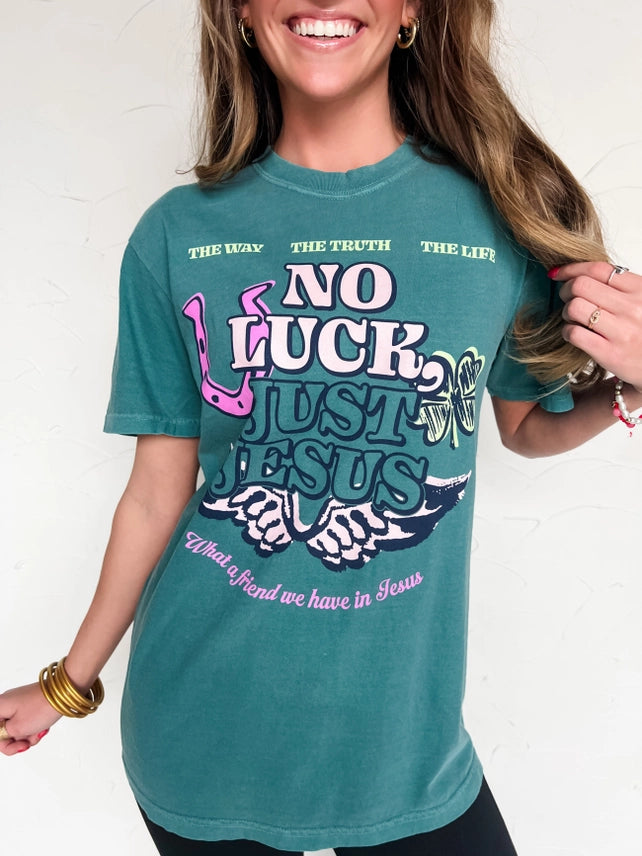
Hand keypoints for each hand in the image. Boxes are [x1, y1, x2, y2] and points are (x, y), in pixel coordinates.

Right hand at [0, 682, 61, 755]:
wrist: (64, 692)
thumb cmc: (41, 707)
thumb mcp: (18, 728)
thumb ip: (4, 736)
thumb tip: (2, 734)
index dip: (5, 745)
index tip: (20, 745)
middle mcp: (6, 704)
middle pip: (5, 732)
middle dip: (19, 740)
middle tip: (30, 741)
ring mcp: (18, 704)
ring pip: (17, 729)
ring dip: (29, 735)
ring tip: (40, 731)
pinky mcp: (29, 704)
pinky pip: (26, 722)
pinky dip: (34, 728)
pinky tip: (43, 727)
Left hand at [549, 261, 641, 392]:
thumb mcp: (641, 301)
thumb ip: (619, 287)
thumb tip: (580, 273)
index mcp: (640, 290)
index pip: (598, 269)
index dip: (572, 268)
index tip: (558, 273)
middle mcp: (632, 308)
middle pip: (581, 285)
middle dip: (566, 290)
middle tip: (567, 299)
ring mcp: (621, 331)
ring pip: (574, 307)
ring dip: (566, 312)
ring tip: (573, 318)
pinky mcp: (610, 353)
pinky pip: (574, 333)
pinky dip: (567, 331)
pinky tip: (573, 334)